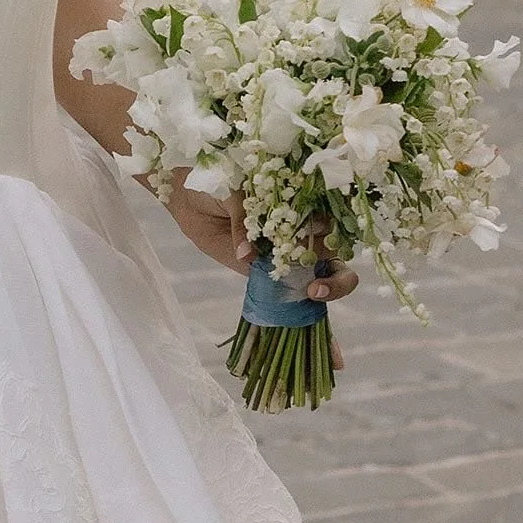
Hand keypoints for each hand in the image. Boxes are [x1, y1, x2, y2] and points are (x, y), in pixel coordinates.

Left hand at [163, 175, 357, 368]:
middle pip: (334, 263)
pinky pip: (285, 300)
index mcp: (302, 206)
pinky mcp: (262, 274)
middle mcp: (299, 234)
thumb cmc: (217, 175)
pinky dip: (299, 323)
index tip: (320, 252)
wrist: (187, 186)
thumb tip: (247, 257)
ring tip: (318, 323)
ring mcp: (283, 257)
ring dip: (322, 308)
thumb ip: (245, 219)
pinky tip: (315, 347)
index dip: (336, 244)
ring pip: (316, 285)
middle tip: (314, 293)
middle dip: (335, 284)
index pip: (335, 228)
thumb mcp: (233, 189)